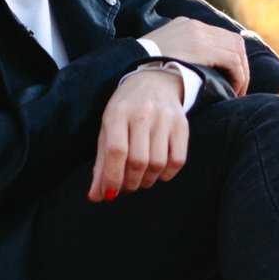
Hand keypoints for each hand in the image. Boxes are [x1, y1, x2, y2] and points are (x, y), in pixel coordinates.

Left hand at [90, 68, 190, 200]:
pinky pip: (177, 161)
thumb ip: (101, 164)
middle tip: (125, 189)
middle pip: (138, 160)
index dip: (112, 177)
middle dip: (129, 183)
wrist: (154, 82)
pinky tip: (157, 173)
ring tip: (139, 180)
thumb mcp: (108, 129)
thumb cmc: (125, 111)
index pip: (115, 150)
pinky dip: (166, 175)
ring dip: (147, 181)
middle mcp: (143, 113)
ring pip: (158, 163)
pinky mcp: (182, 125)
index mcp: (118, 112)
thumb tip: (95, 197)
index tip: (109, 193)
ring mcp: (165, 118)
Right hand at [144, 17, 249, 91]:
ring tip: (236, 92)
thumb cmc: (143, 67)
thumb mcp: (162, 54)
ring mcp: (198, 34)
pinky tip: (232, 91)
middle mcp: (195, 26)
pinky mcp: (201, 47)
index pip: (220, 37)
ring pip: (237, 50)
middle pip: (234, 41)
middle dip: (241, 66)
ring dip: (241, 73)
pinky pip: (232, 60)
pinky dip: (238, 77)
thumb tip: (192, 72)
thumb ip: (179, 55)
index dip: (232, 59)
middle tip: (238, 88)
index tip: (230, 80)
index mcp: (186, 25)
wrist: (131, 64)